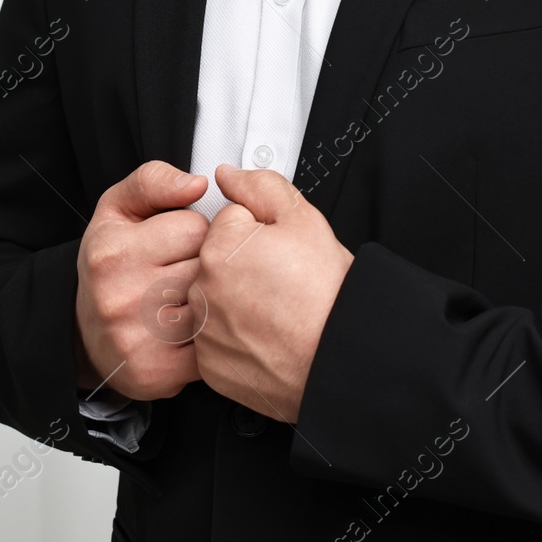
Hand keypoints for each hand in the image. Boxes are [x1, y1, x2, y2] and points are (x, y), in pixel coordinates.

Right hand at [75, 161, 209, 400]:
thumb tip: (197, 183)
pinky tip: (195, 330)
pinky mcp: (158, 372)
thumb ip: (154, 181)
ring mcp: (138, 338)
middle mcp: (121, 295)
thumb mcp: (119, 209)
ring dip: (215, 300)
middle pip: (210, 267)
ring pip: (216, 305)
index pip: (195, 226)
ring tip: (191, 299)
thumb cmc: (111, 264)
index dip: (196, 232)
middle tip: (186, 272)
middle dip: (210, 266)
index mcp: (113, 251)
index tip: (179, 243)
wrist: (83, 332)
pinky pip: (213, 345)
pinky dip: (213, 337)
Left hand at [191, 164, 352, 422]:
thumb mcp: (304, 219)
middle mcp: (202, 291)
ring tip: (278, 312)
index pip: (230, 223)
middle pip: (218, 262)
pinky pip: (217, 341)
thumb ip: (260, 186)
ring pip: (216, 301)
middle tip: (283, 283)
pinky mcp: (210, 365)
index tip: (283, 255)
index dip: (261, 234)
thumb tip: (227, 176)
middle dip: (245, 267)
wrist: (339, 357)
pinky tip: (267, 337)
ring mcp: (204, 332)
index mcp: (219, 249)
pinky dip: (238, 339)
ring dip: (239, 302)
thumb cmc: (327, 294)